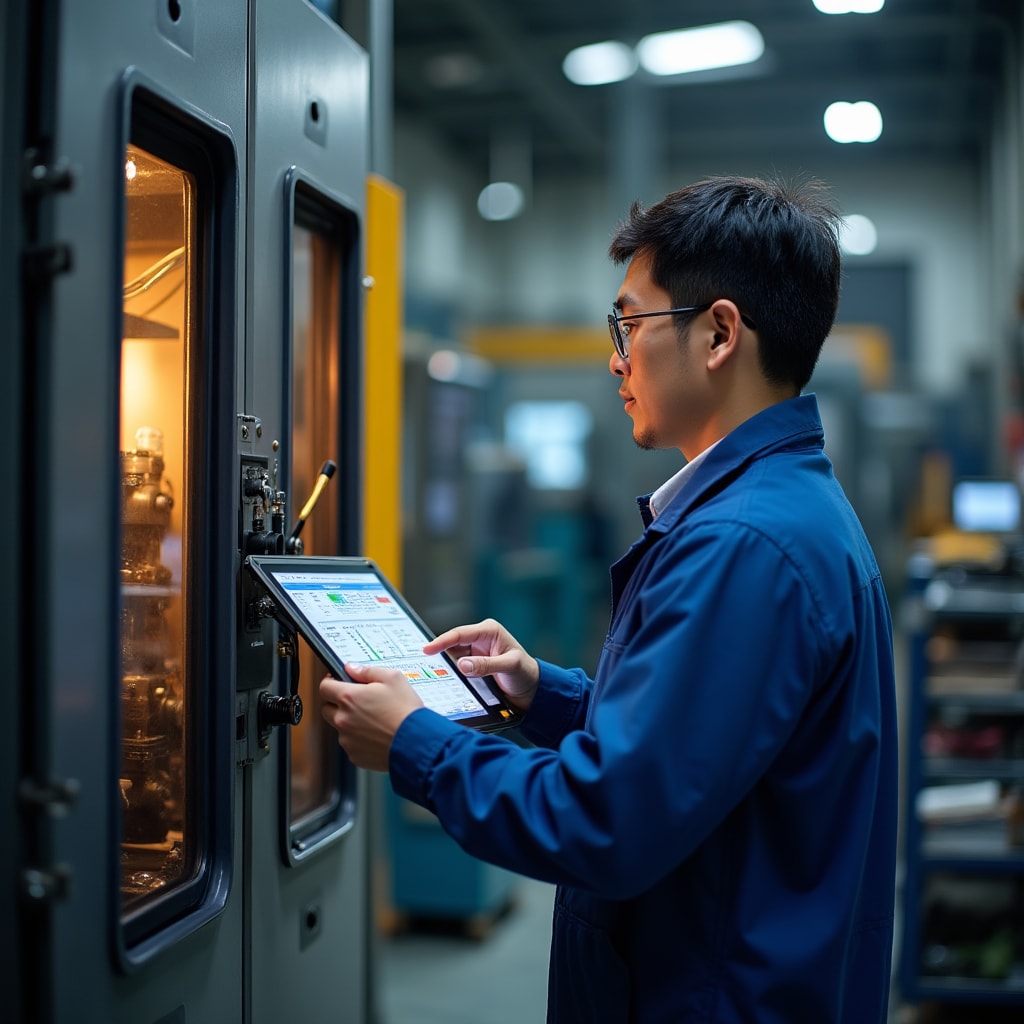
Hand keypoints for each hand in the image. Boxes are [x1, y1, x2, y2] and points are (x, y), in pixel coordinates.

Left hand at [319, 664, 424, 771]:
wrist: (417, 742)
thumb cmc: (406, 710)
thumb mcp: (393, 678)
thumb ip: (367, 671)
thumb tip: (351, 668)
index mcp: (349, 697)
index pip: (324, 687)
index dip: (331, 682)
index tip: (339, 682)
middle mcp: (343, 719)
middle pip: (327, 708)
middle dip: (338, 703)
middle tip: (358, 701)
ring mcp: (347, 740)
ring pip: (340, 728)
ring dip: (350, 722)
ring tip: (374, 720)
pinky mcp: (354, 756)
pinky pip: (351, 744)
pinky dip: (360, 739)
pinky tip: (377, 735)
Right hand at [423, 618, 539, 711]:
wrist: (531, 689)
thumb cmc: (525, 673)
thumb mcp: (509, 667)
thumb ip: (486, 665)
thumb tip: (462, 665)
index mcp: (489, 631)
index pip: (460, 634)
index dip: (441, 641)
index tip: (427, 649)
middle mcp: (480, 638)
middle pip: (452, 644)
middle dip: (441, 654)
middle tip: (427, 666)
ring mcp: (475, 651)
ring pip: (452, 656)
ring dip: (446, 666)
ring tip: (439, 676)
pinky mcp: (472, 663)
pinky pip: (456, 666)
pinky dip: (452, 672)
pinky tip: (449, 680)